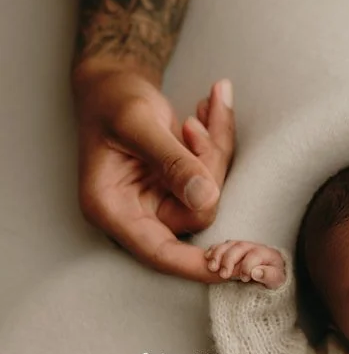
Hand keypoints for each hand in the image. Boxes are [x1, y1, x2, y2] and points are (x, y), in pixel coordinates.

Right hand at [72, 64, 235, 280]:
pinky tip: (208, 109)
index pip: (158, 252)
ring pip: (212, 191)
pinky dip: (218, 141)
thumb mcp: (138, 122)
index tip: (231, 271)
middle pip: (197, 212)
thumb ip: (172, 161)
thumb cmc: (114, 100)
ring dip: (216, 148)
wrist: (114, 82)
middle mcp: (136, 210)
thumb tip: (206, 197)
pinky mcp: (180, 184)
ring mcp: (161, 198)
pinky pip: (214, 173)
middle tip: (197, 125)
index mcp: (113, 207)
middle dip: (210, 165)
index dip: (195, 265)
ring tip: (203, 108)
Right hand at [205, 240, 285, 288]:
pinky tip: (207, 258)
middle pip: (239, 247)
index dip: (248, 266)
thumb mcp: (276, 280)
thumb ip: (268, 276)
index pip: (255, 255)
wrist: (270, 273)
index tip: (244, 279)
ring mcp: (242, 246)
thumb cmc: (273, 277)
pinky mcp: (233, 248)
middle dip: (229, 260)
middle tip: (224, 275)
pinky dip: (213, 250)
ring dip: (218, 255)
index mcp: (267, 253)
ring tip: (212, 268)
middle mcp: (254, 246)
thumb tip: (256, 272)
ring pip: (228, 245)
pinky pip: (221, 245)